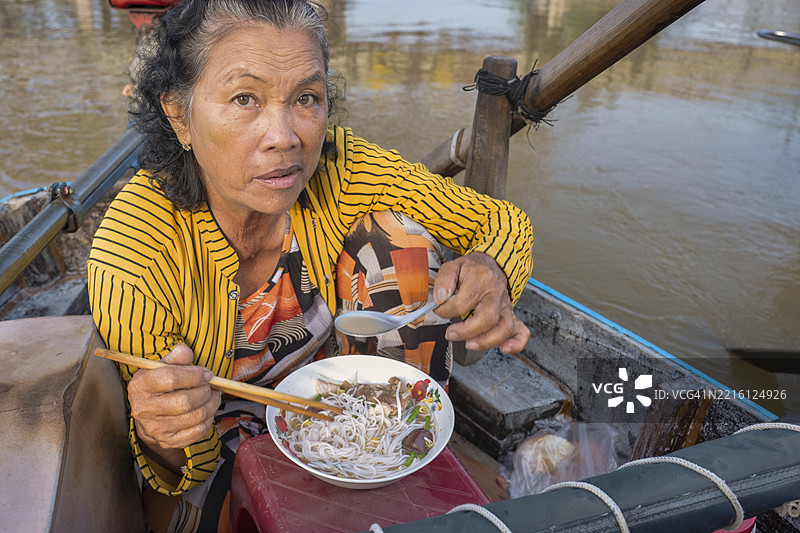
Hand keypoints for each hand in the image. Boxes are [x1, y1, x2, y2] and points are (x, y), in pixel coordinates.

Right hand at [127, 344, 220, 470]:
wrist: (147, 415)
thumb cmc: (158, 386)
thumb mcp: (160, 367)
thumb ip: (175, 357)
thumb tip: (186, 351)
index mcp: (141, 385)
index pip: (171, 379)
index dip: (194, 375)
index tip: (206, 373)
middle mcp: (144, 408)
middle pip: (185, 401)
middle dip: (205, 392)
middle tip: (211, 386)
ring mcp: (155, 428)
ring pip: (195, 417)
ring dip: (211, 404)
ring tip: (213, 396)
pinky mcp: (168, 440)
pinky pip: (197, 432)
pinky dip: (208, 420)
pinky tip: (206, 411)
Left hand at [433, 252, 529, 353]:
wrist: (491, 264)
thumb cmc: (472, 269)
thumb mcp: (454, 266)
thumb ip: (444, 280)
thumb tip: (441, 297)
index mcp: (482, 280)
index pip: (463, 302)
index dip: (446, 311)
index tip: (439, 311)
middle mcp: (496, 294)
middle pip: (487, 318)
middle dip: (466, 331)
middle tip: (450, 333)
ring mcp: (506, 306)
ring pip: (504, 328)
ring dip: (487, 341)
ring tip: (469, 344)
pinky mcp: (511, 315)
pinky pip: (521, 331)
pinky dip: (516, 343)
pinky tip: (504, 349)